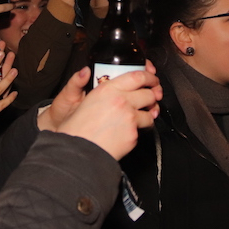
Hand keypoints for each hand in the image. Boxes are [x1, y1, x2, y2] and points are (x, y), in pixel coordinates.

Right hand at [38, 61, 161, 160]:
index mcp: (107, 89)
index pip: (137, 76)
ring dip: (150, 113)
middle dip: (153, 95)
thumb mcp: (82, 101)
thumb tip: (98, 84)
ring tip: (145, 115)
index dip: (149, 76)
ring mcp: (129, 118)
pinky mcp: (133, 134)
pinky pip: (142, 129)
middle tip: (153, 97)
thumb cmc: (75, 129)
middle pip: (148, 93)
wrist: (77, 151)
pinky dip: (139, 129)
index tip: (152, 79)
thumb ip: (99, 92)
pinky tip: (130, 131)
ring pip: (150, 112)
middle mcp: (121, 100)